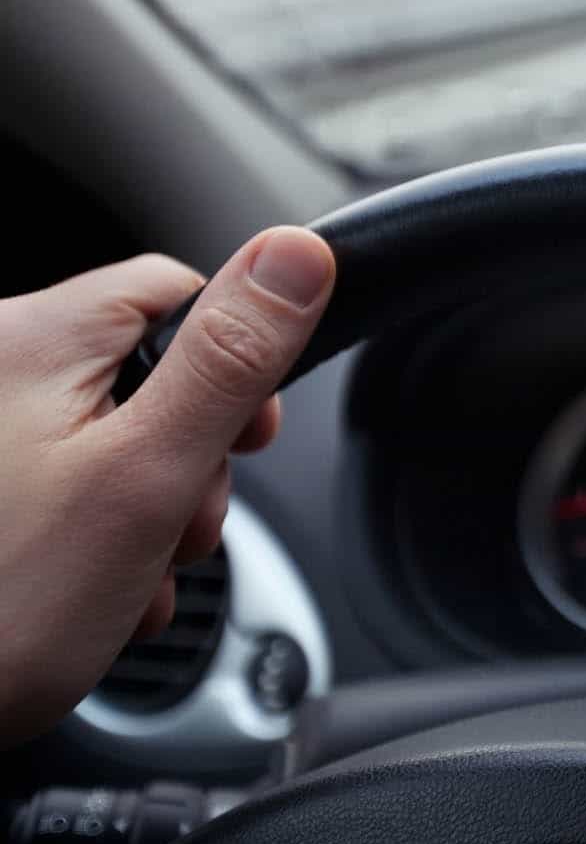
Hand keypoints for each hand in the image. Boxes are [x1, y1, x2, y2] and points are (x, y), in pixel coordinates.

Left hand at [0, 228, 333, 744]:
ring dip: (145, 509)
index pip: (180, 291)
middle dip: (188, 459)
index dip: (237, 366)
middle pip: (147, 371)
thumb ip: (229, 361)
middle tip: (175, 530)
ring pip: (109, 435)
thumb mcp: (147, 477)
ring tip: (127, 576)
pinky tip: (89, 589)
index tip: (244, 441)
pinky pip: (57, 477)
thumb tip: (297, 254)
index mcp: (29, 336)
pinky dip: (90, 531)